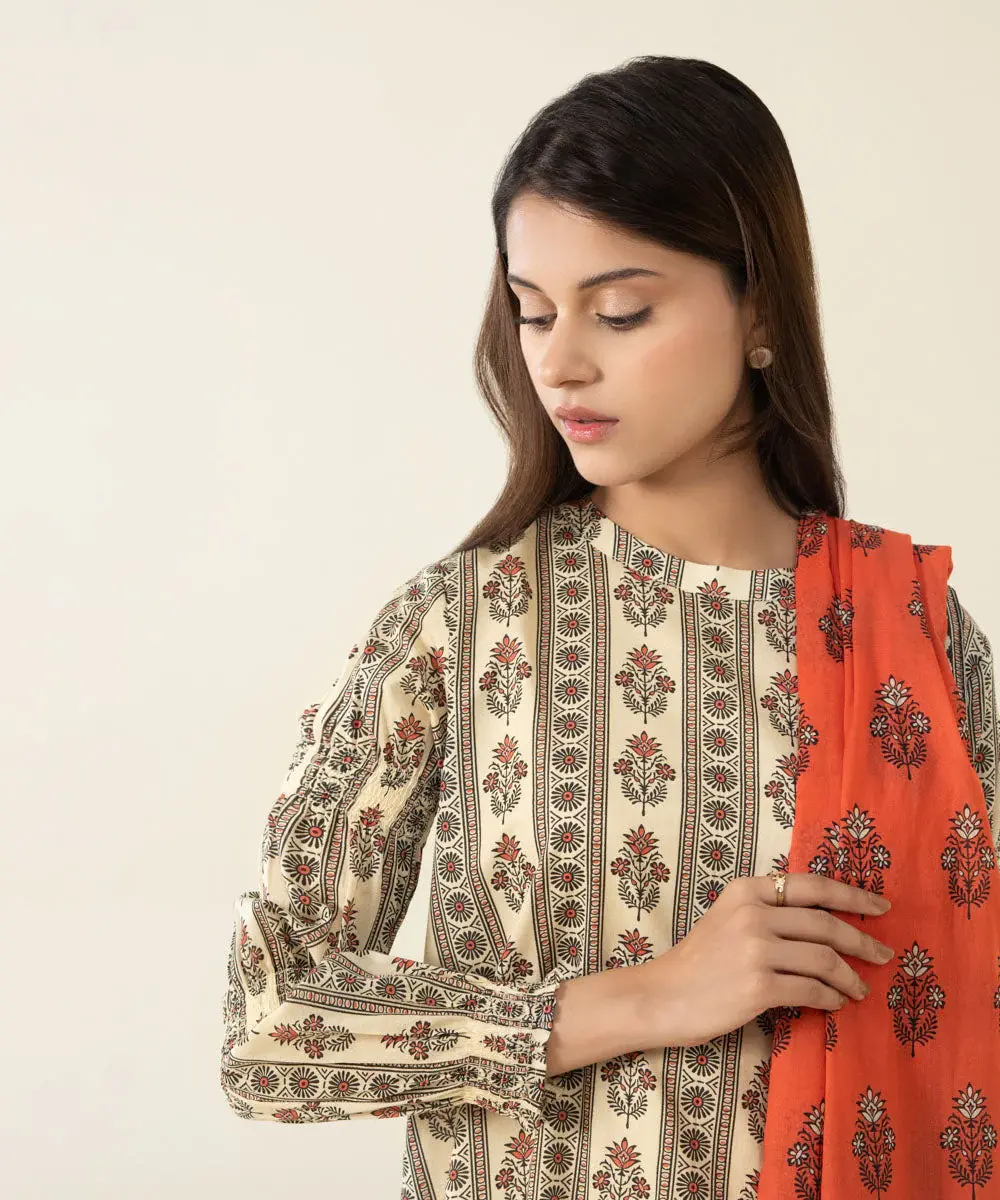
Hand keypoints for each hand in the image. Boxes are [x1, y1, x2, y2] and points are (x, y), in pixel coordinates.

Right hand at [634, 872, 894, 1048]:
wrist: (661, 995)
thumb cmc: (698, 960)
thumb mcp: (727, 917)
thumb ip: (767, 910)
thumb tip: (826, 920)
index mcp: (746, 890)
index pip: (812, 886)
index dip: (853, 895)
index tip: (880, 906)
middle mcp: (752, 914)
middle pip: (825, 923)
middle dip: (862, 940)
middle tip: (883, 954)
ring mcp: (755, 950)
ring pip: (824, 959)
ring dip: (850, 976)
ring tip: (858, 988)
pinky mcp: (758, 987)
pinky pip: (811, 990)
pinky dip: (831, 998)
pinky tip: (836, 1003)